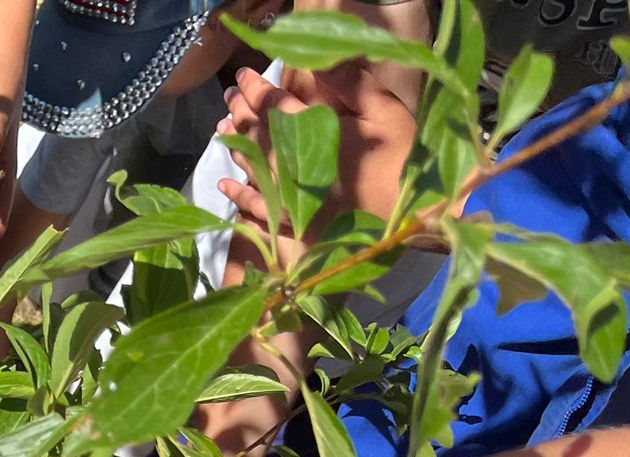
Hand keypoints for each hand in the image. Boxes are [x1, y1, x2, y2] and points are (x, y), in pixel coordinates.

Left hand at [216, 64, 416, 250]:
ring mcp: (288, 196)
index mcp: (313, 134)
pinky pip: (257, 208)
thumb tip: (318, 60)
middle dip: (241, 112)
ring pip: (251, 166)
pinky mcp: (292, 223)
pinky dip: (238, 195)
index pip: (274, 106)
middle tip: (230, 96)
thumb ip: (350, 83)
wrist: (407, 217)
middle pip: (257, 134)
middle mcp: (292, 165)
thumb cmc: (400, 159)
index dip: (255, 89)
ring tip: (223, 128)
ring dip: (235, 145)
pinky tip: (225, 184)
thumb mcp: (384, 110)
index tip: (243, 76)